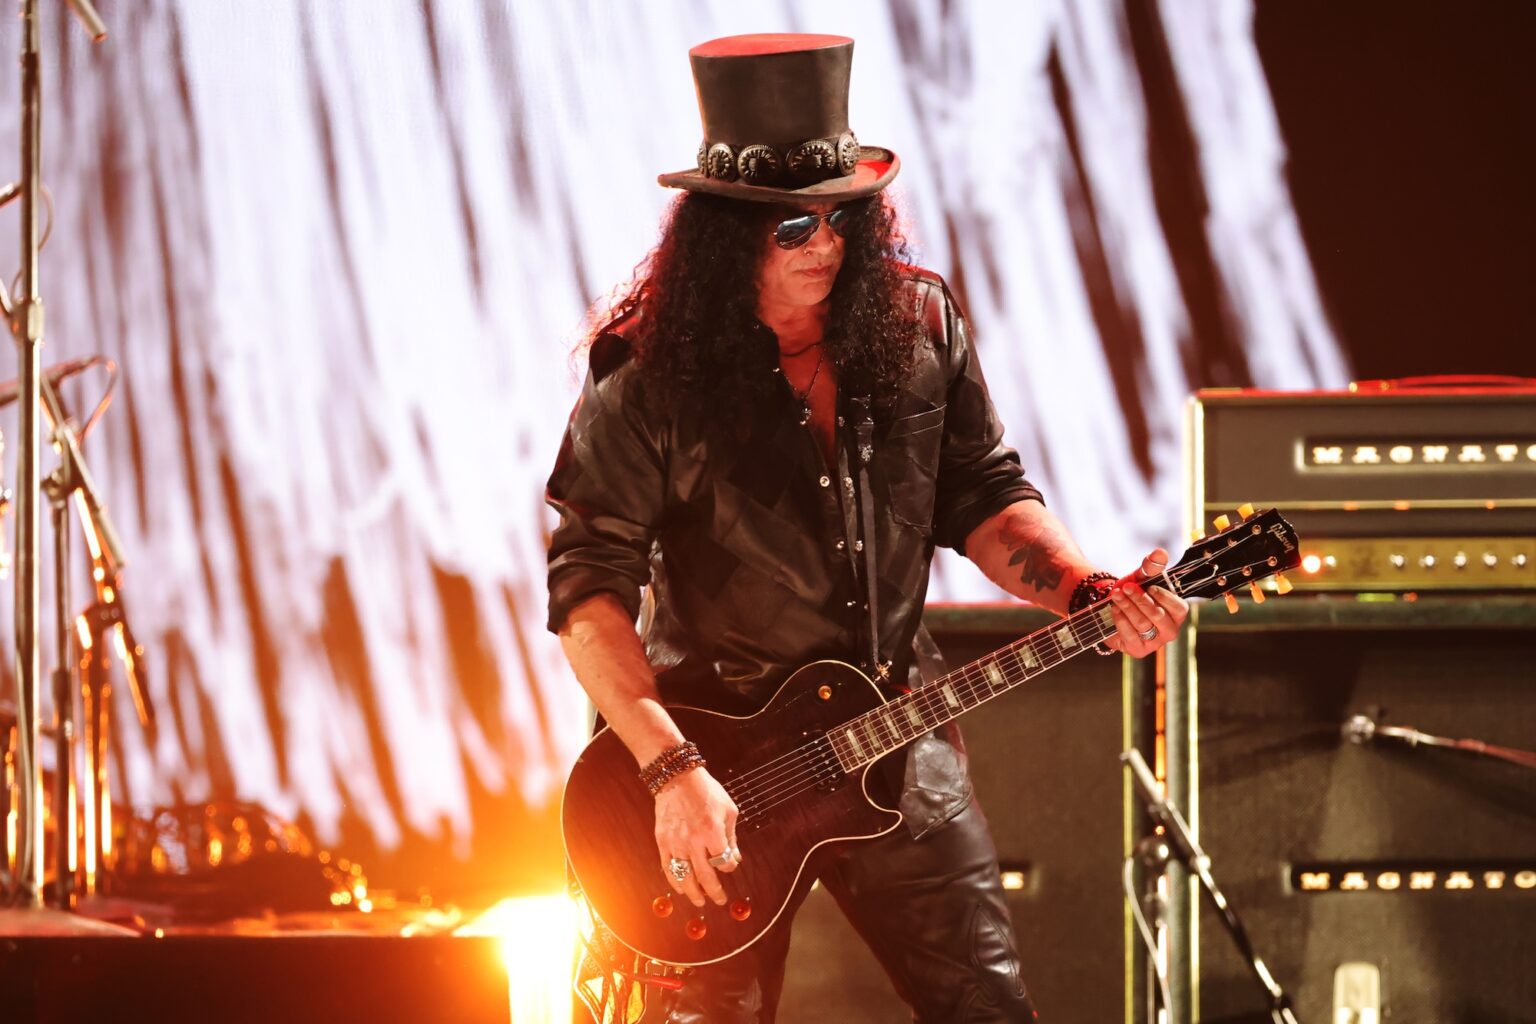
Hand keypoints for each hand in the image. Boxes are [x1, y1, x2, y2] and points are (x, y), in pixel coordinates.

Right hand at [653, 766, 740, 907]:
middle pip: (705, 877)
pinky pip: (668, 868)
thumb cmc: (705, 791)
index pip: (724, 861)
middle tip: (720, 900)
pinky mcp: (663, 841)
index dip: (729, 867)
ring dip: (694, 893)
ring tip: (700, 901)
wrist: (677, 778)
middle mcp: (693, 841)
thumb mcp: (728, 810)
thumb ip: (731, 837)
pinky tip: (682, 888)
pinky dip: (675, 882)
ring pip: (685, 877)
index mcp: (712, 832)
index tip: (729, 865)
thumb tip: (734, 859)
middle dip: (715, 892)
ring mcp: (676, 843)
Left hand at [1104, 548, 1188, 657]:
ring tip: (1116, 594)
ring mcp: (1154, 642)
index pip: (1179, 608)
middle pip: (1158, 616)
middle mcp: (1169, 630)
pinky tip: (1114, 608)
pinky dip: (1120, 619)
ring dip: (1127, 606)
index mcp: (1176, 613)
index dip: (1164, 597)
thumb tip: (1160, 552)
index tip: (1149, 587)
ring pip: (1142, 624)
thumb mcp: (1141, 577)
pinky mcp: (1138, 650)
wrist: (1112, 606)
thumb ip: (1152, 566)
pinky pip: (1130, 635)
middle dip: (1140, 600)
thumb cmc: (1133, 592)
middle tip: (1126, 587)